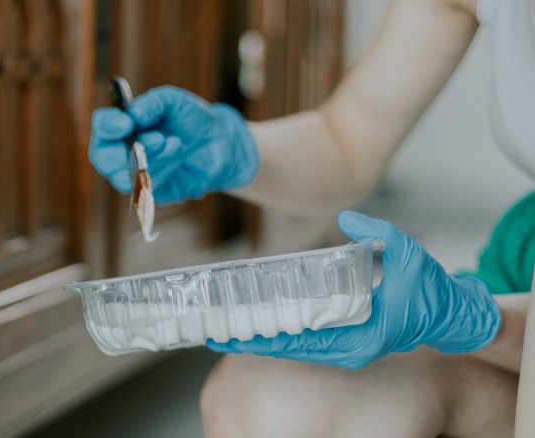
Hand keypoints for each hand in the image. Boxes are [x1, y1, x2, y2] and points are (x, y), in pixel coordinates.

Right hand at [89, 86, 258, 203]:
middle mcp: (121, 151)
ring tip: (176, 143)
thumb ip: (153, 103)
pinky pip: (148, 189)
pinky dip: (165, 170)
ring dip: (155, 159)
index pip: (102, 127)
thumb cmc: (190, 118)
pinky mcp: (150, 193)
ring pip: (128, 176)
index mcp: (121, 126)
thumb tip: (135, 115)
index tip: (126, 123)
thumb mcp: (174, 101)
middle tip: (158, 138)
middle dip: (130, 149)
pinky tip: (178, 156)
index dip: (108, 126)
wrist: (218, 142)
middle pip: (104, 158)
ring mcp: (133, 175)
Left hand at [206, 211, 501, 369]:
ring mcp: (347, 347)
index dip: (267, 336)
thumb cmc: (430, 289)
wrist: (450, 313)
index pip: (303, 340)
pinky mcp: (347, 340)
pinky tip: (262, 323)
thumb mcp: (408, 254)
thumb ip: (376, 234)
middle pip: (291, 346)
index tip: (237, 333)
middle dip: (255, 339)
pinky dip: (283, 333)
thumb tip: (347, 218)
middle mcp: (349, 348)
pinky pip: (308, 340)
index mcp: (362, 337)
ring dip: (264, 337)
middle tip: (219, 328)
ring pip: (297, 345)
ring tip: (231, 327)